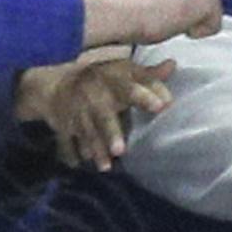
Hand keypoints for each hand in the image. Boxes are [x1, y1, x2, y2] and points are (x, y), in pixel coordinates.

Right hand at [16, 48, 175, 170]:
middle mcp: (94, 96)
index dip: (144, 95)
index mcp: (112, 80)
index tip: (162, 106)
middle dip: (110, 132)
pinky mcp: (63, 126)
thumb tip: (172, 65)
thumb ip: (149, 76)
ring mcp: (76, 112)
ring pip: (86, 132)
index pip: (129, 87)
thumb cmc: (103, 80)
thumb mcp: (124, 72)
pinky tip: (77, 164)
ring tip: (105, 167)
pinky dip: (70, 152)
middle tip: (120, 151)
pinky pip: (65, 141)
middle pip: (103, 116)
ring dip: (94, 149)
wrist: (59, 83)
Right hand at [82, 0, 221, 50]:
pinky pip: (213, 26)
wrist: (128, 9)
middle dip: (193, 1)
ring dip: (195, 16)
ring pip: (210, 5)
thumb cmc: (127, 0)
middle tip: (171, 14)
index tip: (168, 2)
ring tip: (172, 20)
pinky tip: (179, 28)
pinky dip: (199, 32)